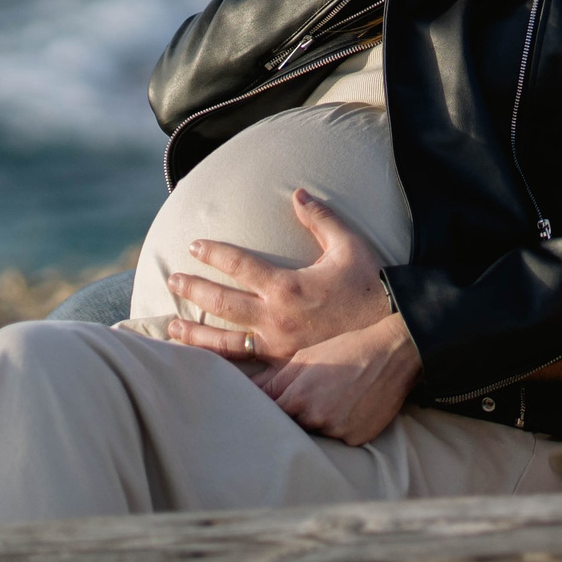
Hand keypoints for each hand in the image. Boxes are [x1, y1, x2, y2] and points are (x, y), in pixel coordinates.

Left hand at [165, 189, 393, 361]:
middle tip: (173, 280)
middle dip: (193, 289)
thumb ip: (320, 219)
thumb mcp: (349, 244)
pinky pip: (245, 367)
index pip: (239, 265)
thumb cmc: (369, 283)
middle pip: (221, 302)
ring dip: (194, 333)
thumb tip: (298, 194)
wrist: (391, 327)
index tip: (195, 246)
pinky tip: (203, 364)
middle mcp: (275, 316)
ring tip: (171, 328)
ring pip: (224, 340)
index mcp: (287, 285)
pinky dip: (220, 364)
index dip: (214, 253)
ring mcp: (277, 343)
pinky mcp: (284, 363)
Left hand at [254, 312, 421, 444]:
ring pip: (316, 436)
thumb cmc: (346, 350)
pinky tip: (351, 409)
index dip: (268, 415)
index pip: (268, 418)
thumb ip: (274, 381)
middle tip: (311, 402)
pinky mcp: (357, 439)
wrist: (394, 353)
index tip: (267, 414)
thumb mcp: (306, 358)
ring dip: (319, 424)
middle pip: (292, 430)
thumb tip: (245, 393)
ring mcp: (338, 432)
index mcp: (297, 398)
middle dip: (295, 419)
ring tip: (335, 402)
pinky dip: (341, 429)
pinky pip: (339, 441)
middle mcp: (316, 419)